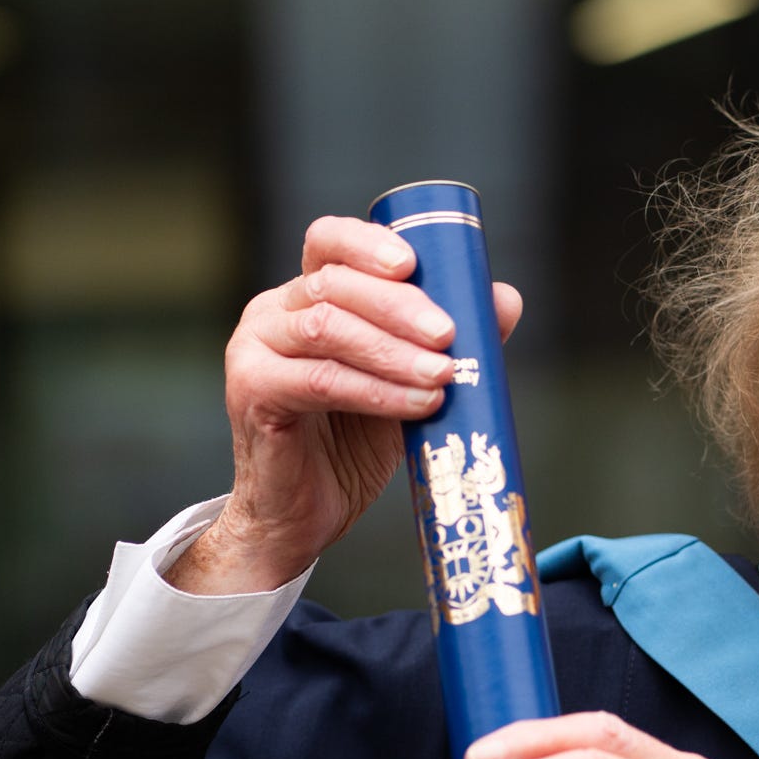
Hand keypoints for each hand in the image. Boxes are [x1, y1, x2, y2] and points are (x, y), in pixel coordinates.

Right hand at [168, 216, 525, 594]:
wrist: (301, 516)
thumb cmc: (350, 446)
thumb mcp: (407, 384)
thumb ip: (447, 341)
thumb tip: (505, 299)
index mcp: (304, 296)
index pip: (328, 242)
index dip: (368, 243)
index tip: (414, 263)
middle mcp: (271, 313)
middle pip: (334, 284)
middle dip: (399, 306)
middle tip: (449, 334)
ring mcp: (253, 350)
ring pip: (327, 328)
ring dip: (393, 351)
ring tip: (444, 374)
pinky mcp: (252, 392)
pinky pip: (320, 381)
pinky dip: (377, 391)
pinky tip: (419, 404)